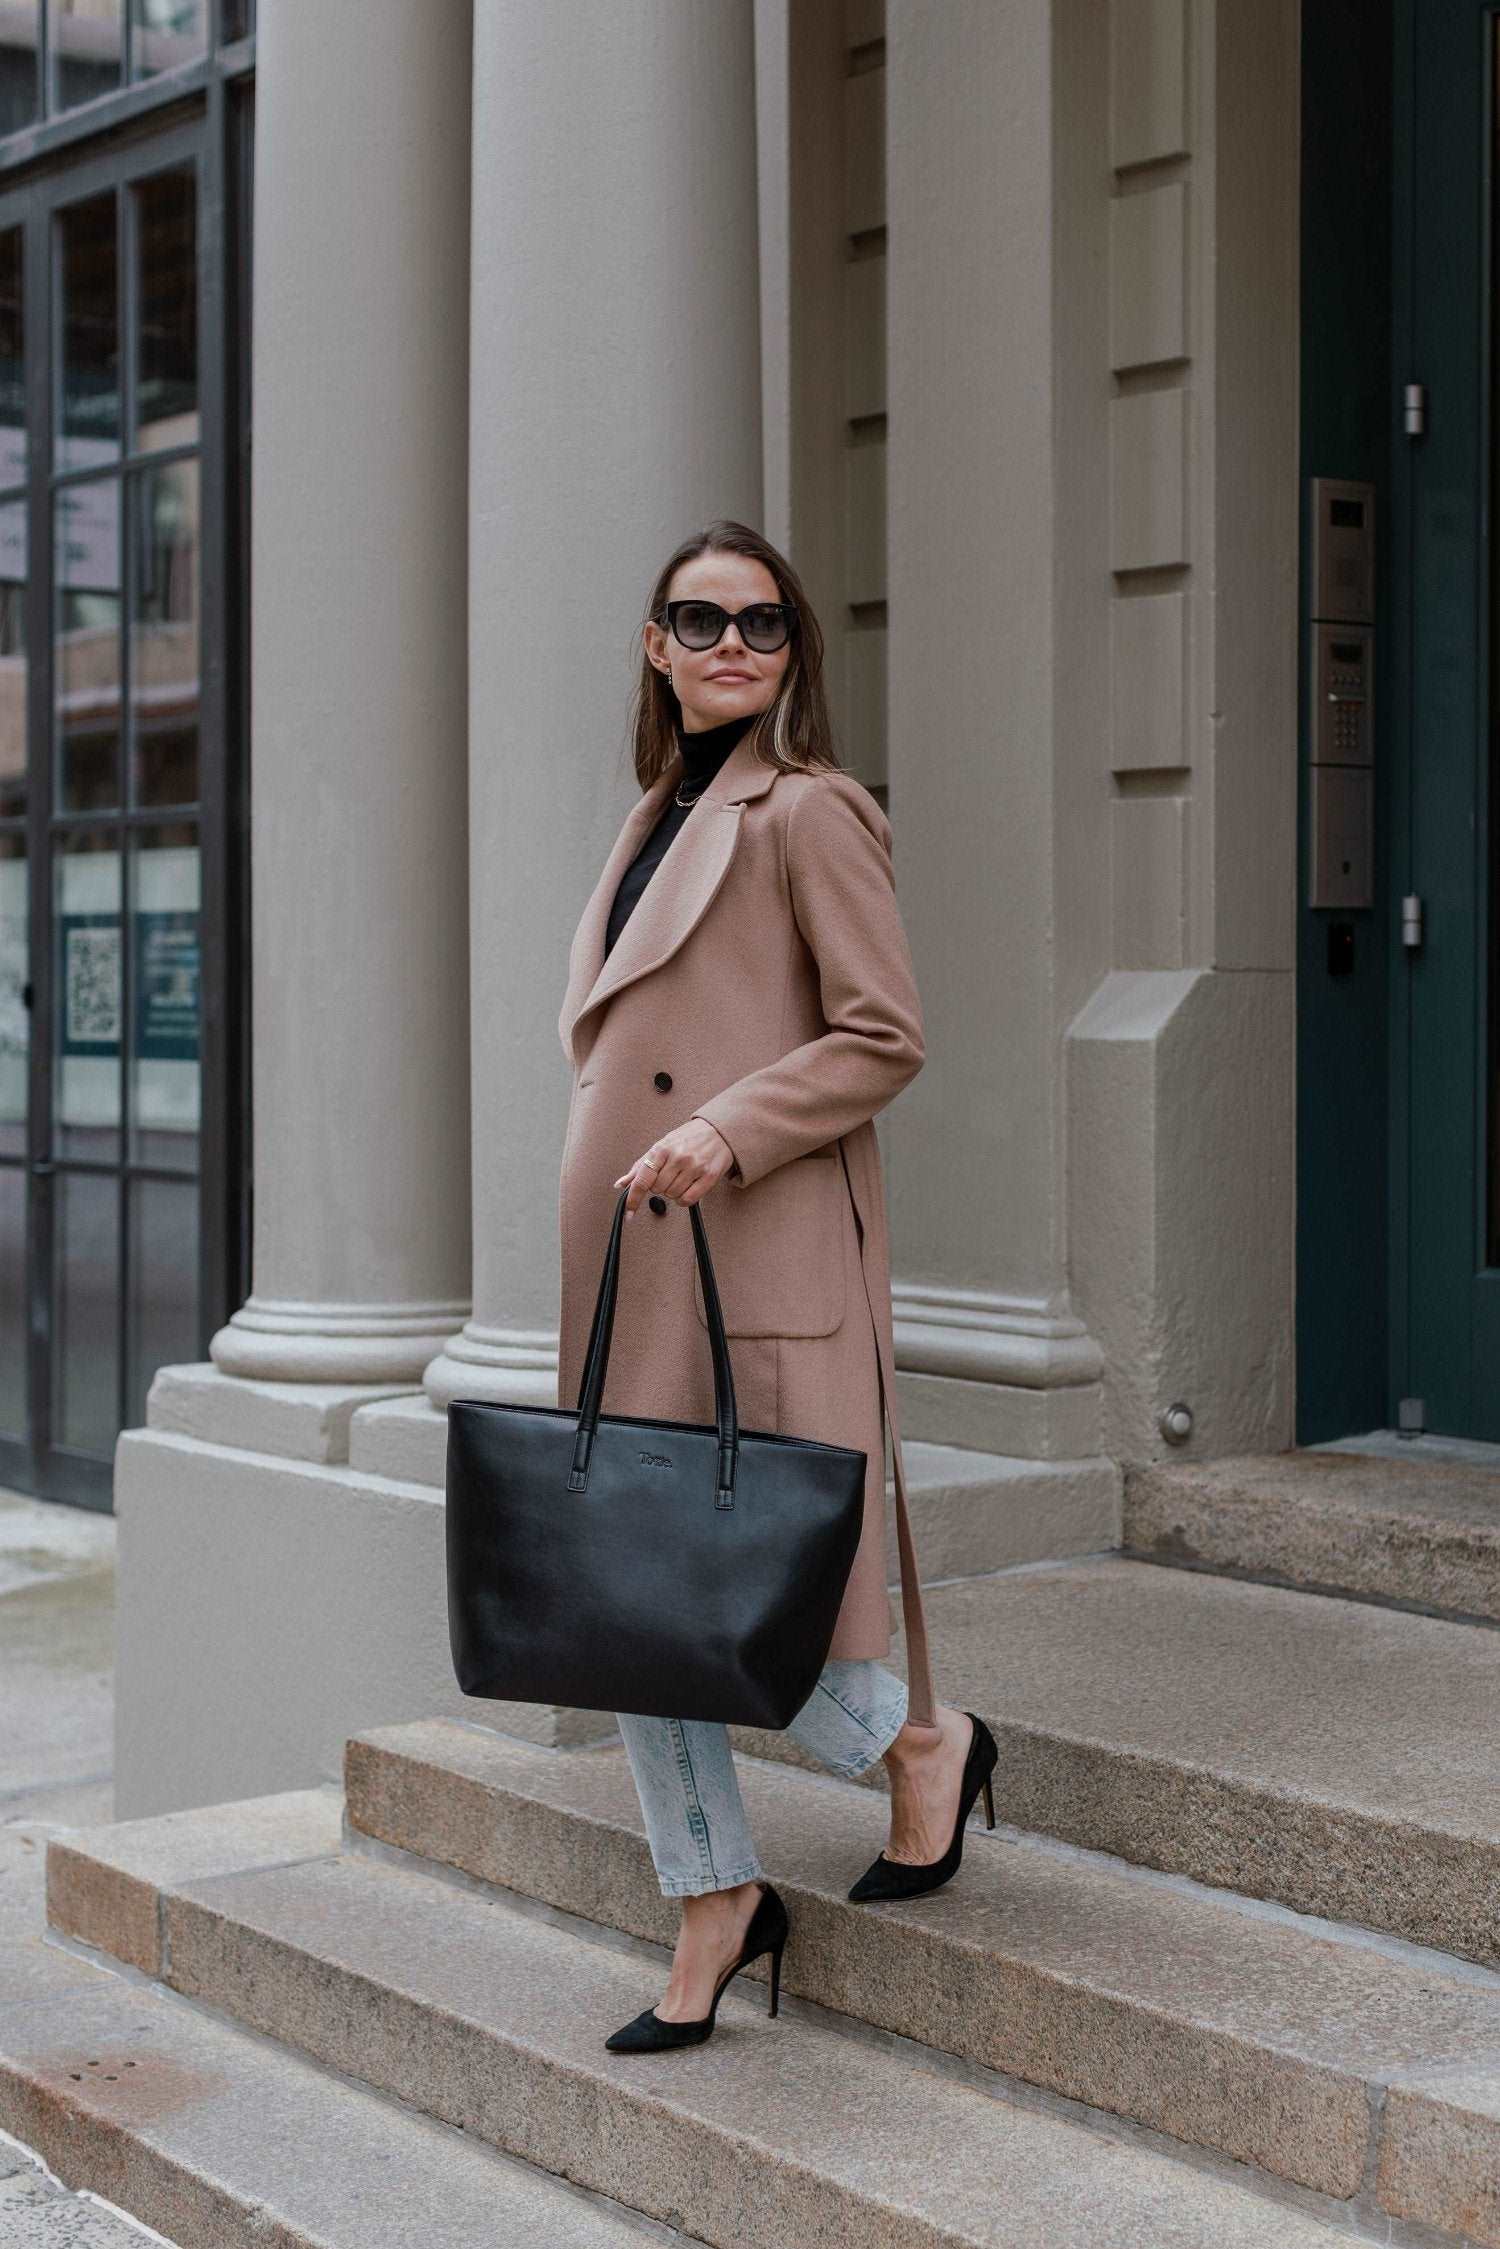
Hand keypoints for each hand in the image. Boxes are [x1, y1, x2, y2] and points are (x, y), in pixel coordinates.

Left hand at [613, 1119, 736, 1216]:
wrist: (718, 1131)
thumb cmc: (687, 1138)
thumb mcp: (661, 1146)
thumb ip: (640, 1166)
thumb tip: (620, 1184)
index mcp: (662, 1148)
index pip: (642, 1179)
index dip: (633, 1198)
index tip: (628, 1212)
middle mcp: (678, 1157)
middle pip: (657, 1190)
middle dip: (660, 1186)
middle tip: (669, 1174)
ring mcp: (695, 1167)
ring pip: (672, 1195)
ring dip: (673, 1191)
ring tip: (681, 1176)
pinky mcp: (709, 1176)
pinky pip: (688, 1200)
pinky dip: (684, 1199)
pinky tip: (687, 1187)